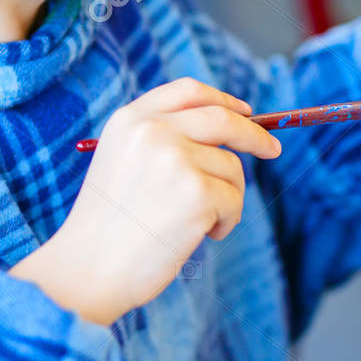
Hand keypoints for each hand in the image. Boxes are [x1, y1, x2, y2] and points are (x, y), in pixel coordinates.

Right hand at [10, 78, 281, 325]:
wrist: (89, 269)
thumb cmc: (106, 226)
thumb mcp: (121, 161)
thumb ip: (160, 139)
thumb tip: (226, 132)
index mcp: (131, 120)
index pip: (188, 92)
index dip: (222, 99)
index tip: (244, 111)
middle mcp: (153, 132)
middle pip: (222, 119)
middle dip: (254, 134)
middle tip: (272, 149)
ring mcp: (176, 160)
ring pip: (231, 168)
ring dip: (227, 197)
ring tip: (197, 224)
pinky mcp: (198, 194)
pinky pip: (234, 201)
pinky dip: (226, 222)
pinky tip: (199, 236)